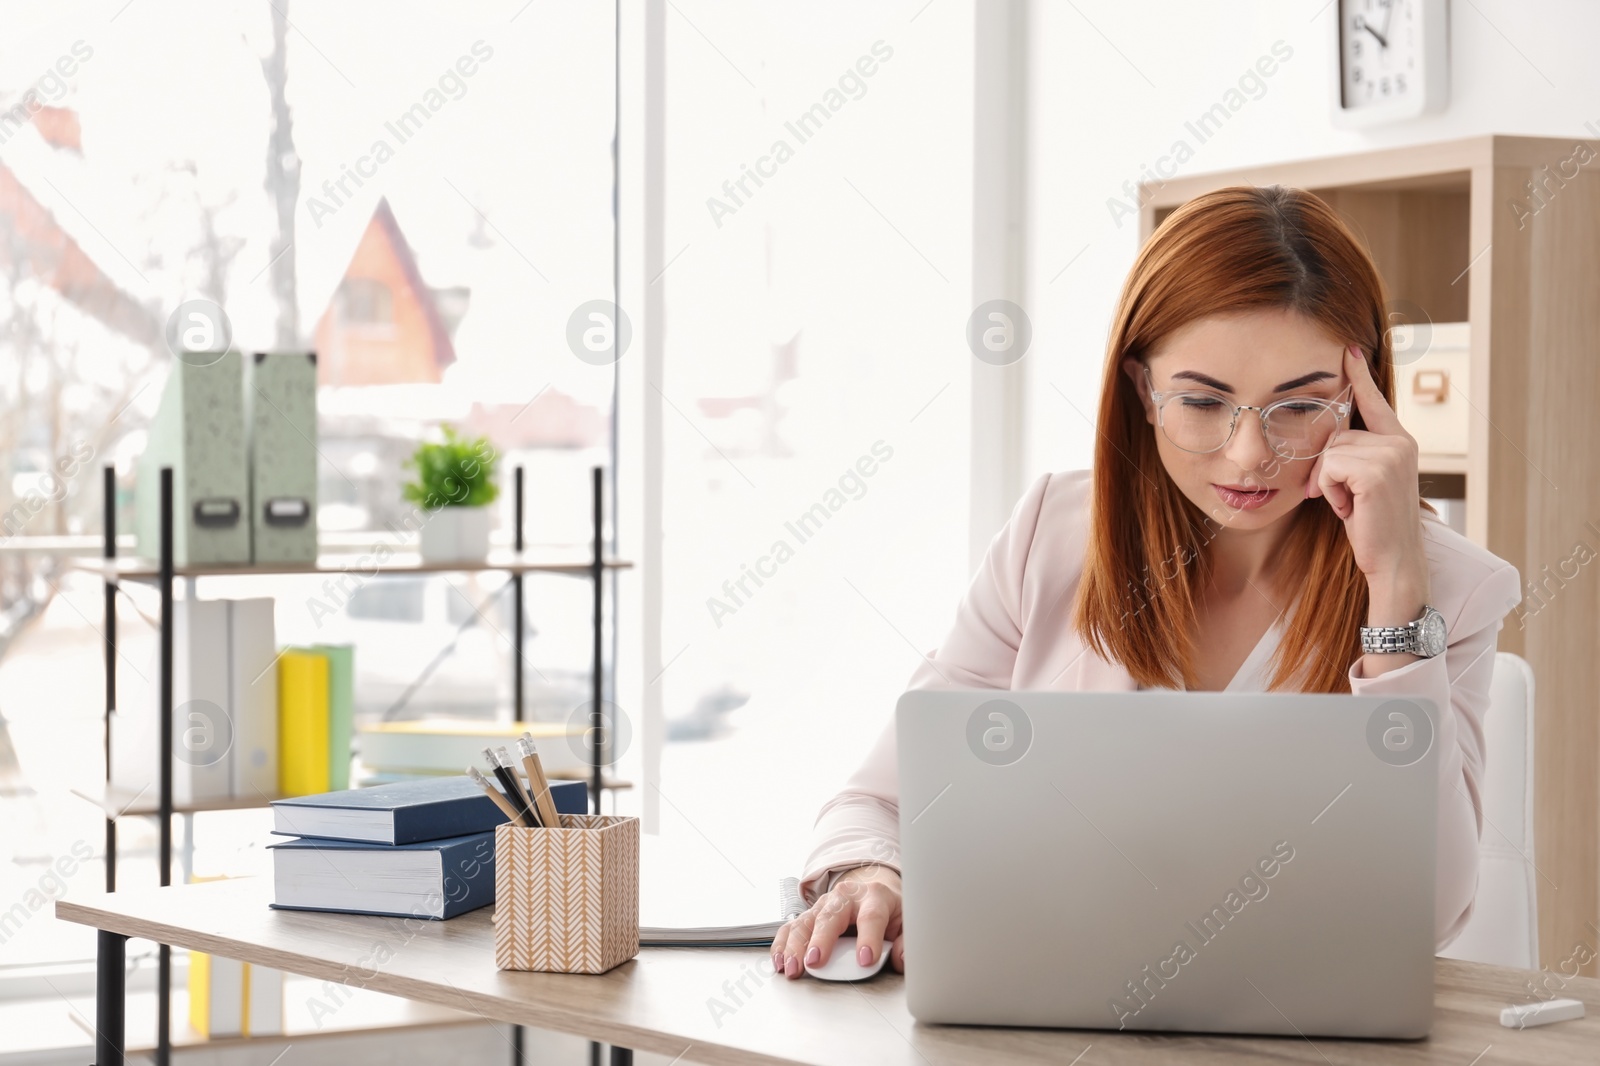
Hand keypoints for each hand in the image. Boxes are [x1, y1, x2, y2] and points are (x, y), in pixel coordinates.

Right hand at [770, 865, 904, 978]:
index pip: (871, 916)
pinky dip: (783, 944)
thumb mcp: (907, 922)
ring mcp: (825, 904)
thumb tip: (901, 958)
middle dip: (821, 940)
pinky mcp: (810, 914)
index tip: (865, 959)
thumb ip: (906, 942)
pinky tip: (780, 961)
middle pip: (830, 915)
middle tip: (815, 962)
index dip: (868, 938)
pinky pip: (791, 927)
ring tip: (792, 968)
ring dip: (795, 946)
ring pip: (806, 921)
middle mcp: (846, 896)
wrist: (873, 891)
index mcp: (875, 897)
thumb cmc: (890, 911)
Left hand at [1305, 345, 1428, 591]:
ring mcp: (1391, 454)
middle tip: (1344, 499)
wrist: (1392, 562)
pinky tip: (1350, 509)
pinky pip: (1329, 468)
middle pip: (1336, 434)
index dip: (1359, 375)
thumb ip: (1353, 456)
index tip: (1348, 349)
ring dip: (1328, 483)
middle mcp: (1399, 442)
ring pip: (1329, 452)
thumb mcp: (1362, 484)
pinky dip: (1329, 492)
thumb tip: (1326, 438)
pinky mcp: (1376, 471)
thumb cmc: (1372, 526)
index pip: (1374, 401)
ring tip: (1351, 505)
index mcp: (1399, 442)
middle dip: (1326, 469)